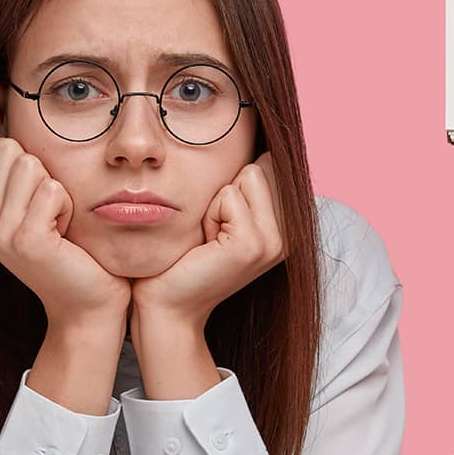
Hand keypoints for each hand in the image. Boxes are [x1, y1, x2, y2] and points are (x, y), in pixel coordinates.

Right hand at [0, 139, 129, 327]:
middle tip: (49, 214)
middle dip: (41, 173)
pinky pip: (53, 189)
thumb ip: (12, 172)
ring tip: (58, 224)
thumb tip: (1, 109)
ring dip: (56, 190)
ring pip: (31, 165)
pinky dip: (69, 206)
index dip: (25, 164)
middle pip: (10, 150)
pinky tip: (66, 234)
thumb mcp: (29, 208)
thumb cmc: (67, 251)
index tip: (35, 204)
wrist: (86, 305)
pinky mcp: (26, 239)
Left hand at [130, 155, 285, 327]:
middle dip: (223, 193)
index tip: (219, 227)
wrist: (166, 307)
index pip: (266, 167)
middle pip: (257, 169)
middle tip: (210, 234)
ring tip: (207, 239)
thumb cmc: (181, 261)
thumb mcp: (218, 218)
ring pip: (245, 177)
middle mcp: (287, 236)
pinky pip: (229, 196)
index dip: (231, 188)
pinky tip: (204, 245)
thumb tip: (255, 148)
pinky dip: (209, 215)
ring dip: (215, 204)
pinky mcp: (253, 245)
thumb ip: (240, 188)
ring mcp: (274, 242)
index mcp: (284, 228)